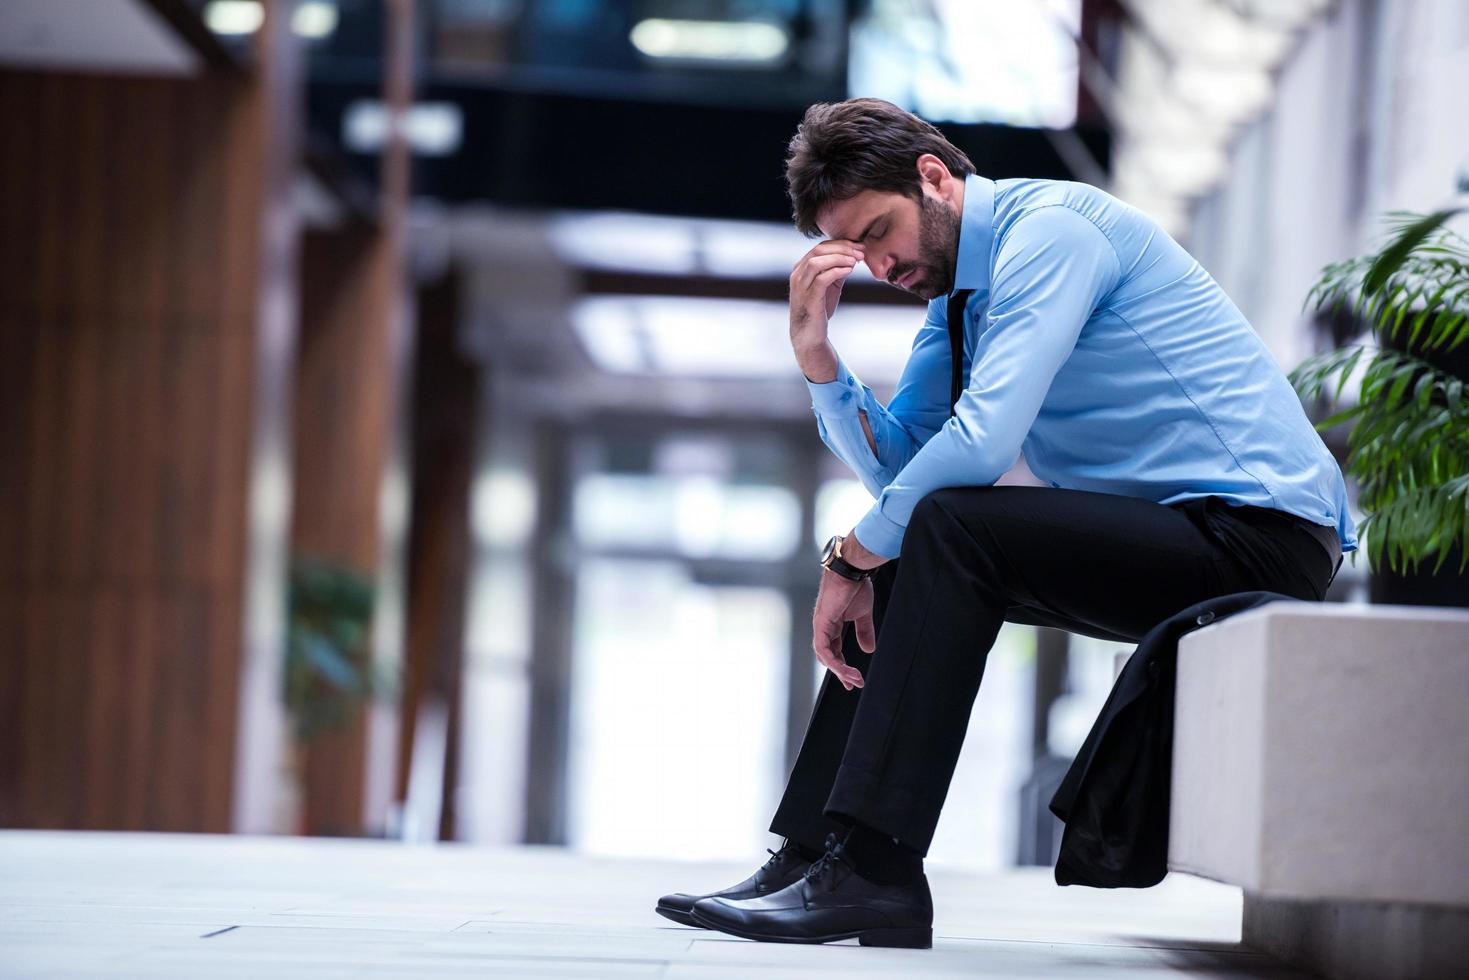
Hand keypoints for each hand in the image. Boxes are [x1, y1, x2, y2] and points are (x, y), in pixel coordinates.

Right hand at [789, 240, 864, 380]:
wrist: (809, 335)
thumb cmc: (818, 309)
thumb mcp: (829, 286)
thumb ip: (837, 270)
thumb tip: (853, 257)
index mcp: (801, 268)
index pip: (821, 247)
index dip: (842, 244)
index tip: (860, 247)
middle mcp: (798, 274)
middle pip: (819, 250)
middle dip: (843, 248)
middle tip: (860, 253)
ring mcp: (801, 286)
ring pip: (818, 261)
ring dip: (839, 258)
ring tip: (855, 261)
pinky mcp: (809, 298)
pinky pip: (822, 278)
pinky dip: (837, 271)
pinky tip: (849, 271)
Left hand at [812, 570, 875, 690]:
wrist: (852, 572)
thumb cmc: (856, 587)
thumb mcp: (862, 615)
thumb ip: (864, 632)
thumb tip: (869, 650)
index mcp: (832, 625)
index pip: (834, 651)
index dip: (843, 666)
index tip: (854, 679)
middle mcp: (823, 627)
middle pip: (828, 656)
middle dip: (841, 672)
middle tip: (854, 685)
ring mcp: (820, 626)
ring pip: (825, 656)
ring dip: (840, 670)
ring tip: (855, 679)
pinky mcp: (821, 624)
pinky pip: (823, 649)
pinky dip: (834, 661)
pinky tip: (844, 670)